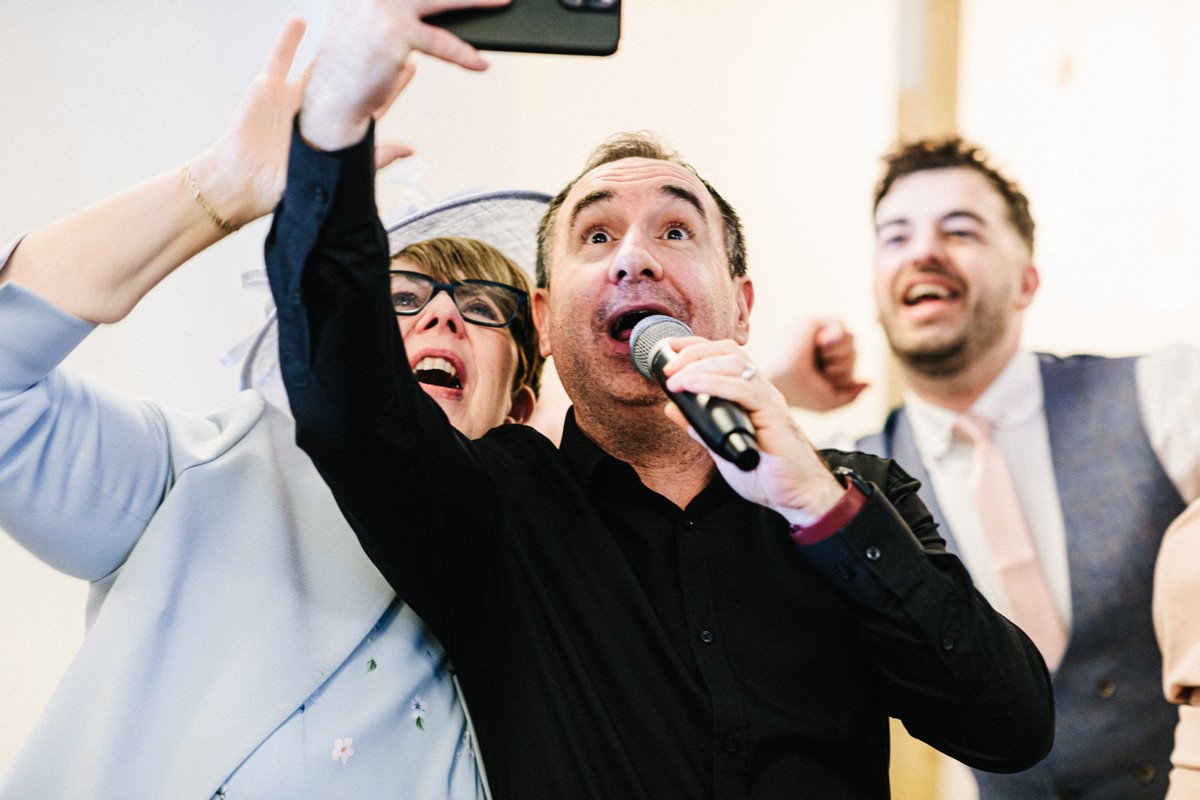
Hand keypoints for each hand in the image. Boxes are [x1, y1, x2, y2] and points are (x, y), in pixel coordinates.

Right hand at [189, 17, 416, 228]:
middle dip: (370, 60)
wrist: (246, 181)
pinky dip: (288, 38)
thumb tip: (411, 149)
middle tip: (389, 38)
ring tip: (352, 26)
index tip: (409, 67)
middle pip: (350, 79)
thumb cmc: (286, 185)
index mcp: (336, 130)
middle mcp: (318, 111)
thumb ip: (375, 156)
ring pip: (318, 65)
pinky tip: (299, 22)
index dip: (392, 85)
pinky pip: (280, 58)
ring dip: (335, 46)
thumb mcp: (337, 169)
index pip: (372, 103)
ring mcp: (294, 98)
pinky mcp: (269, 88)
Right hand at [300, 0, 509, 150]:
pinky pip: (441, 43)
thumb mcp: (370, 31)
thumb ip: (399, 16)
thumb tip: (431, 29)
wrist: (331, 101)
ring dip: (477, 0)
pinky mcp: (396, 33)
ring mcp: (383, 7)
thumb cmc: (351, 72)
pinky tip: (480, 63)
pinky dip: (464, 55)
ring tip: (501, 1)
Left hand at [661, 337, 845, 526]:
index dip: (696, 348)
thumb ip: (700, 427)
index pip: (724, 356)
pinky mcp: (773, 413)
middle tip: (668, 366)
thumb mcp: (721, 447)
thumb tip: (672, 408)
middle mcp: (761, 390)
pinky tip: (691, 386)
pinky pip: (742, 389)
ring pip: (734, 364)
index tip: (669, 350)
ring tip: (675, 379)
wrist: (797, 496)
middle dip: (694, 352)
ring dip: (699, 365)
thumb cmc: (766, 474)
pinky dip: (712, 384)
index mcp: (750, 394)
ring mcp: (768, 399)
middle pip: (728, 352)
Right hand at [769, 318, 867, 411]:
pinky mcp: (811, 324)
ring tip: (824, 359)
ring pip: (850, 338)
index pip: (850, 363)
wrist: (780, 383)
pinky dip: (836, 337)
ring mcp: (815, 336)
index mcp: (824, 365)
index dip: (846, 374)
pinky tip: (822, 346)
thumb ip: (852, 395)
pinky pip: (839, 324)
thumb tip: (870, 382)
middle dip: (845, 365)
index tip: (827, 380)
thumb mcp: (830, 401)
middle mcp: (820, 349)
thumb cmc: (799, 393)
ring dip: (842, 353)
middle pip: (853, 350)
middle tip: (825, 370)